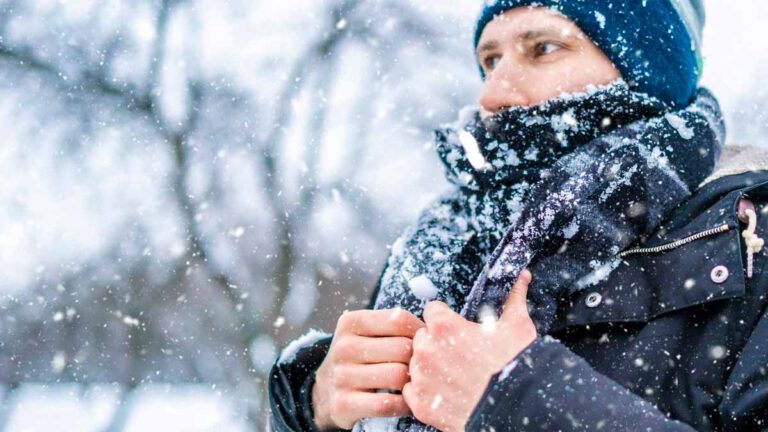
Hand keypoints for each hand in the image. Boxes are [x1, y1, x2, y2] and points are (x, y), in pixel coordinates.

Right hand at [312, 308, 425, 429]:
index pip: (398, 319)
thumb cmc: (361, 357)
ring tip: (417, 383)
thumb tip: (434, 327)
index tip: (425, 342)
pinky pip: (387, 403)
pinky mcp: (343, 404)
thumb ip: (395, 325)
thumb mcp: (368, 333)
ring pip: (397, 375)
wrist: (326, 390)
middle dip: (419, 358)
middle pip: (401, 348)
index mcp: (351, 322)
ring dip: (413, 383)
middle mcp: (343, 347)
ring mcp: (341, 376)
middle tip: (425, 366)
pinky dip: (404, 404)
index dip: (420, 331)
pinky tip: (406, 401)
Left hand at [402, 269, 536, 431]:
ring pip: (416, 363)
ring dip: (429, 367)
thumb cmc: (516, 365)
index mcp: (444, 325)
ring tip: (454, 375)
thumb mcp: (518, 326)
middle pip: (422, 337)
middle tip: (458, 354)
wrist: (518, 408)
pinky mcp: (421, 404)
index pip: (432, 311)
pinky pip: (412, 390)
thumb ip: (514, 297)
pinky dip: (425, 392)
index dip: (446, 319)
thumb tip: (522, 275)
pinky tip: (445, 392)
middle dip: (436, 343)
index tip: (457, 329)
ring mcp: (422, 377)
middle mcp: (426, 349)